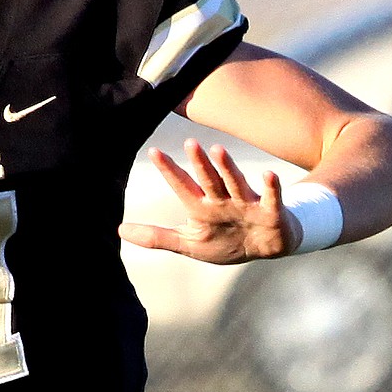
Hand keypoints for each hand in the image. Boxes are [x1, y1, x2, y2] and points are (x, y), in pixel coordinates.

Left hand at [119, 139, 299, 263]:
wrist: (265, 248)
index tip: (154, 152)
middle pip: (209, 179)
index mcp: (202, 206)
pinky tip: (268, 174)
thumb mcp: (188, 243)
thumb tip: (119, 230)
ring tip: (218, 150)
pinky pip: (271, 199)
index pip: (183, 186)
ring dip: (228, 168)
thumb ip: (156, 237)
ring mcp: (246, 204)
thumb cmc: (225, 240)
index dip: (169, 171)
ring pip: (235, 183)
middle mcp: (222, 200)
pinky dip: (271, 188)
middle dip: (200, 163)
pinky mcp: (270, 213)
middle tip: (190, 143)